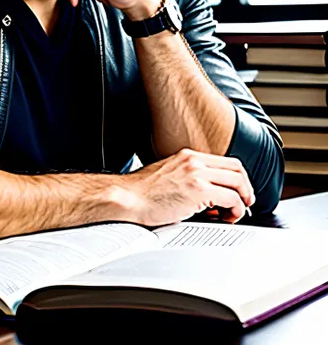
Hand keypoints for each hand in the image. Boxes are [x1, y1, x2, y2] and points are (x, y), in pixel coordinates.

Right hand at [122, 148, 254, 225]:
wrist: (128, 198)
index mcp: (188, 156)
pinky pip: (230, 199)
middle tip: (245, 202)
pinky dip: (234, 210)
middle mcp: (194, 161)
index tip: (239, 191)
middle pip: (236, 169)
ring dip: (242, 200)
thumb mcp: (168, 174)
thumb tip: (204, 193)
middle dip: (246, 188)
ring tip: (234, 213)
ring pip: (237, 182)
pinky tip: (225, 217)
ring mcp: (197, 174)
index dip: (238, 178)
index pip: (226, 161)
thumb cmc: (142, 192)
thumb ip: (187, 176)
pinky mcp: (198, 191)